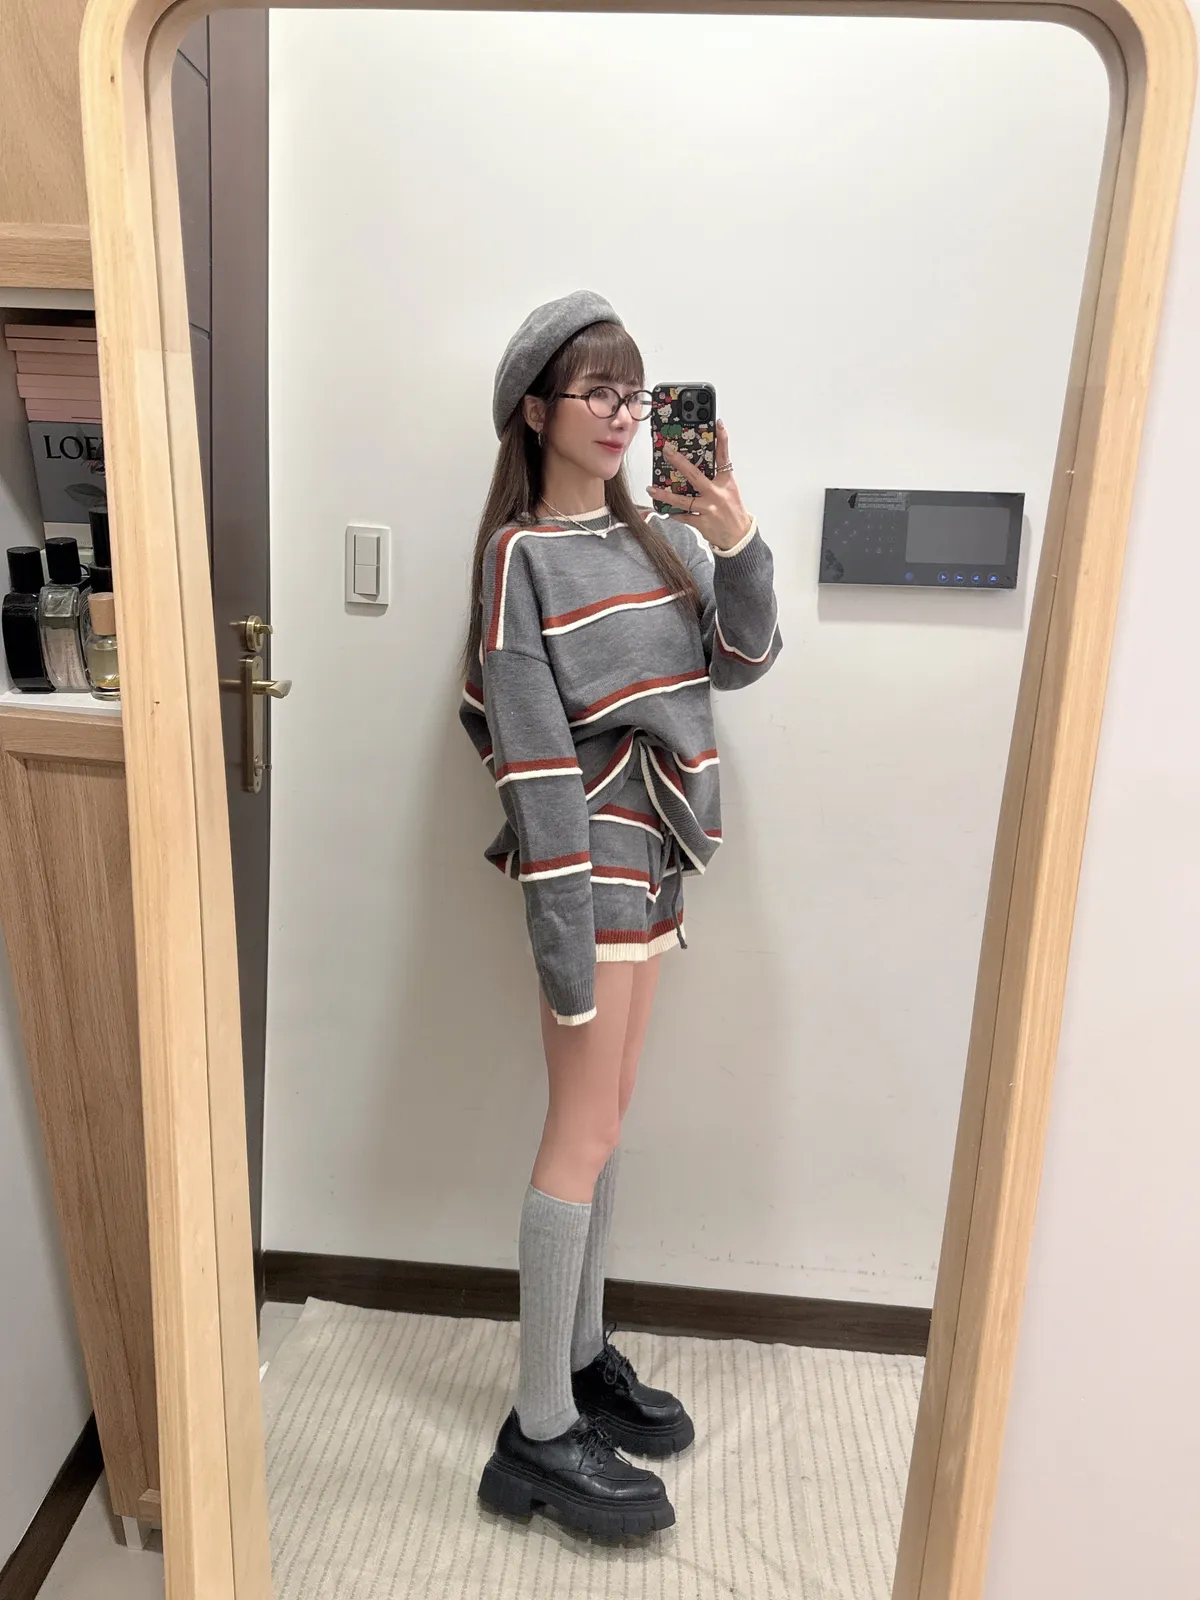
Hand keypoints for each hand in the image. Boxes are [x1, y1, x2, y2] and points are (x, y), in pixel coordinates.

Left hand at [647, 419, 753, 551]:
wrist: (739, 537)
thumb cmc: (733, 511)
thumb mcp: (729, 490)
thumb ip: (715, 478)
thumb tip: (693, 468)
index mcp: (725, 482)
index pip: (724, 456)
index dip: (722, 439)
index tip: (718, 424)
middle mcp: (716, 494)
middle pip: (694, 475)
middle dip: (678, 461)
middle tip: (666, 451)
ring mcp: (708, 509)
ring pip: (682, 500)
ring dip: (665, 495)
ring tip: (651, 489)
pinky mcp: (702, 523)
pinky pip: (683, 517)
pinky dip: (674, 514)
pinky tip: (666, 511)